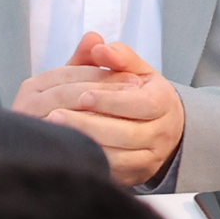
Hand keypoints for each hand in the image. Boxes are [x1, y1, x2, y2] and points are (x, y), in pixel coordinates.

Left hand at [13, 32, 186, 187]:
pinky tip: (69, 150)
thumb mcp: (137, 70)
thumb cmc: (142, 94)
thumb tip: (96, 44)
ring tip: (56, 132)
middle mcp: (161, 132)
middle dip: (90, 124)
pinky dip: (91, 162)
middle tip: (55, 116)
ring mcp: (149, 156)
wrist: (165, 127)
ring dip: (87, 144)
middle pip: (128, 134)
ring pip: (120, 156)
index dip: (112, 100)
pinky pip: (114, 172)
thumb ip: (118, 56)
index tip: (82, 95)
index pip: (142, 104)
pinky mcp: (136, 174)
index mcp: (163, 102)